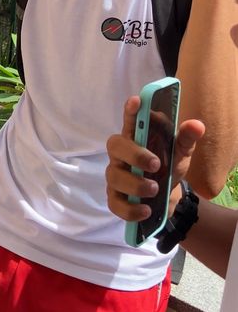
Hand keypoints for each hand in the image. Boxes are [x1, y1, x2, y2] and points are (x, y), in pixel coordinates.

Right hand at [106, 96, 204, 222]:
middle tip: (156, 164)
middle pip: (114, 145)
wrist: (166, 197)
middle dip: (134, 155)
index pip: (130, 120)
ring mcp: (115, 175)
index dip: (130, 111)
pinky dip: (130, 209)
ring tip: (155, 189)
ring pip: (114, 176)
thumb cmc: (168, 166)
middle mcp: (121, 154)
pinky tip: (145, 210)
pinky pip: (115, 203)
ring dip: (135, 184)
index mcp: (136, 137)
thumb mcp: (181, 153)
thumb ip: (187, 139)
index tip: (136, 101)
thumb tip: (196, 125)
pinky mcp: (115, 197)